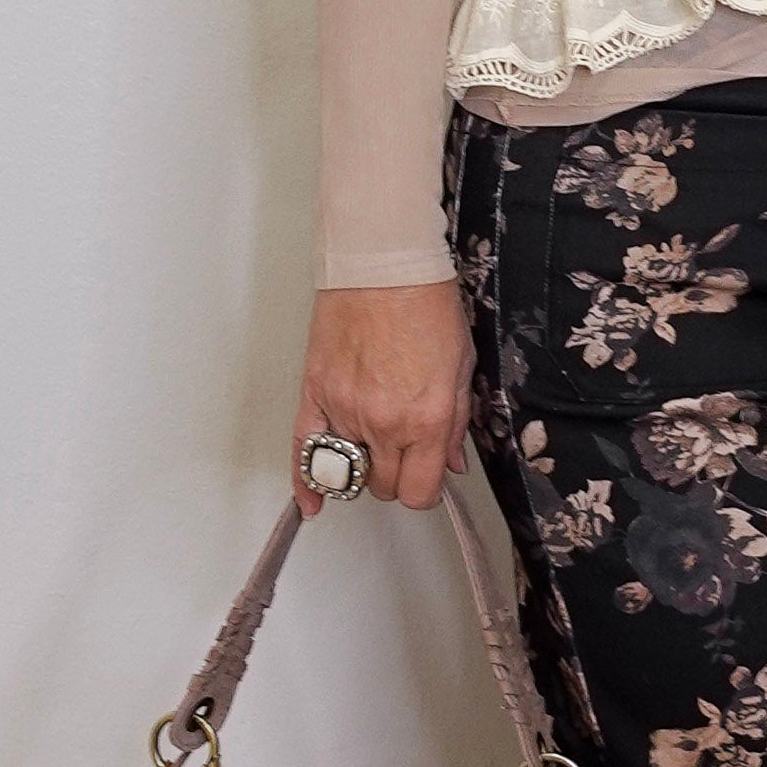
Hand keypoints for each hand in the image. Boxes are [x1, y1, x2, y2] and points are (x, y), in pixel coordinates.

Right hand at [295, 278, 473, 515]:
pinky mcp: (316, 394)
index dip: (425, 488)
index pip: (419, 491)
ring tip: (373, 444)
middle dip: (396, 476)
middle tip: (403, 452)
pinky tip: (312, 501)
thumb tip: (451, 461)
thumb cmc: (424, 303)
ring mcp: (345, 411)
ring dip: (362, 466)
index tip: (426, 478)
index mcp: (426, 418)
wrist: (383, 265)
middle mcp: (383, 422)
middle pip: (383, 486)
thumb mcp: (461, 366)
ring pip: (350, 472)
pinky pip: (304, 453)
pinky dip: (307, 482)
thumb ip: (456, 422)